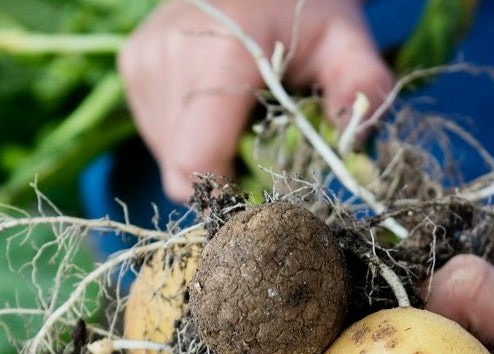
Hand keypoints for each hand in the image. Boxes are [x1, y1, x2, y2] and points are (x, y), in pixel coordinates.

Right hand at [119, 0, 393, 201]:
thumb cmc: (305, 9)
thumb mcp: (346, 43)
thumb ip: (362, 90)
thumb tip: (355, 146)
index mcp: (219, 55)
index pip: (195, 162)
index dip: (228, 194)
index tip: (262, 191)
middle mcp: (169, 58)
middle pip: (183, 169)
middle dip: (224, 177)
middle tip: (262, 148)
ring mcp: (144, 63)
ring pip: (168, 158)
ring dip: (206, 157)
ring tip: (241, 119)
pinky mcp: (131, 67)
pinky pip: (157, 134)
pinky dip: (188, 137)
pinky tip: (217, 108)